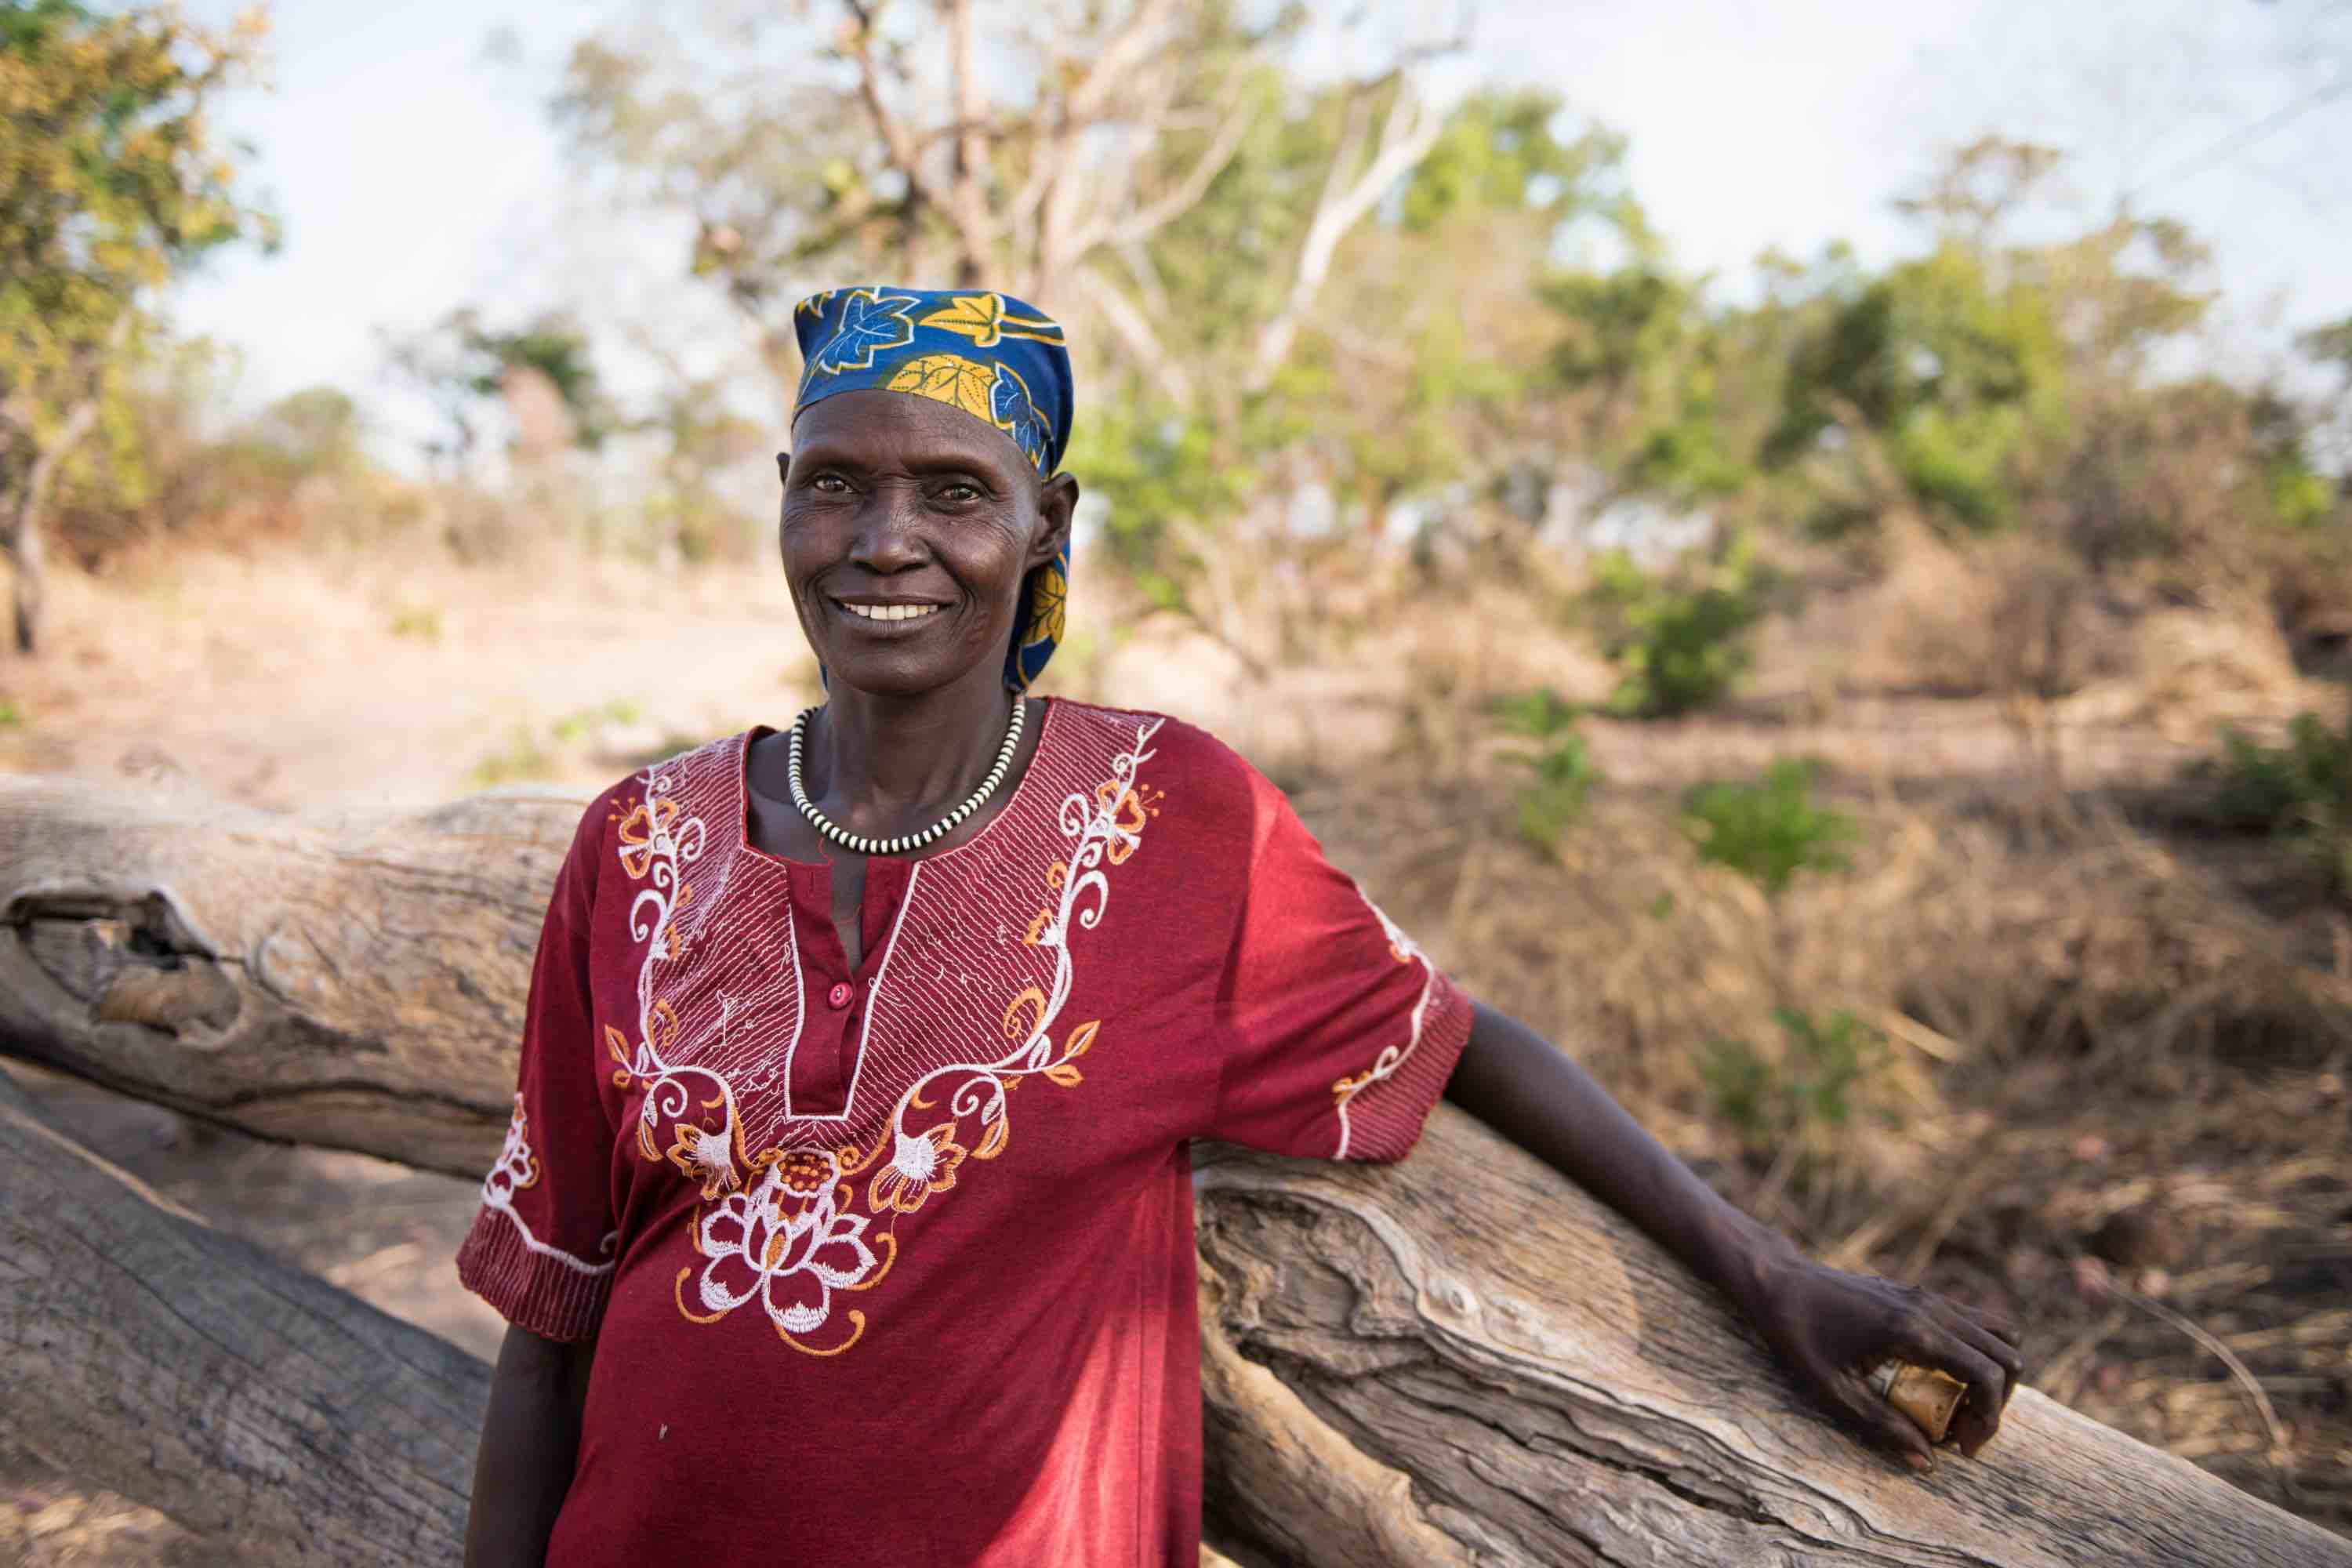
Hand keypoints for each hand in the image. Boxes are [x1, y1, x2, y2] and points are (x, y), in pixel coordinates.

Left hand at [1738, 1255, 2024, 1471]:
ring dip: (1993, 1375)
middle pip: (2006, 1354)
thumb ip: (1882, 1426)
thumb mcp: (1832, 1390)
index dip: (1988, 1419)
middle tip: (1959, 1431)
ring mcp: (1928, 1297)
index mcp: (1912, 1332)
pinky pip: (1975, 1322)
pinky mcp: (1921, 1295)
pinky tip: (1941, 1379)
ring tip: (1957, 1406)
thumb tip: (1928, 1462)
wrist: (1778, 1283)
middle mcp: (1930, 1308)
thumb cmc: (1798, 1337)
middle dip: (1996, 1402)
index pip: (1986, 1374)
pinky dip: (1978, 1354)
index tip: (1962, 1447)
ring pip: (1999, 1333)